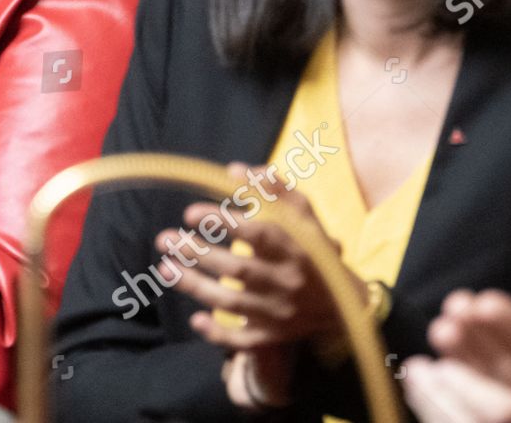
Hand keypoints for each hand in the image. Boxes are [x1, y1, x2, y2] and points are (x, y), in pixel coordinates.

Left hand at [156, 162, 362, 407]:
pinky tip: (196, 318)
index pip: (257, 234)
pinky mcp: (273, 336)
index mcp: (295, 249)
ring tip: (165, 267)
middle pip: (237, 271)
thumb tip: (233, 170)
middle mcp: (286, 282)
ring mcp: (279, 312)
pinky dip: (218, 334)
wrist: (345, 303)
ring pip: (232, 304)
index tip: (189, 213)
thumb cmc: (315, 249)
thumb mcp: (304, 215)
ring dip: (194, 286)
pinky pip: (243, 341)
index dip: (222, 222)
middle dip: (197, 254)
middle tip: (165, 238)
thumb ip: (273, 189)